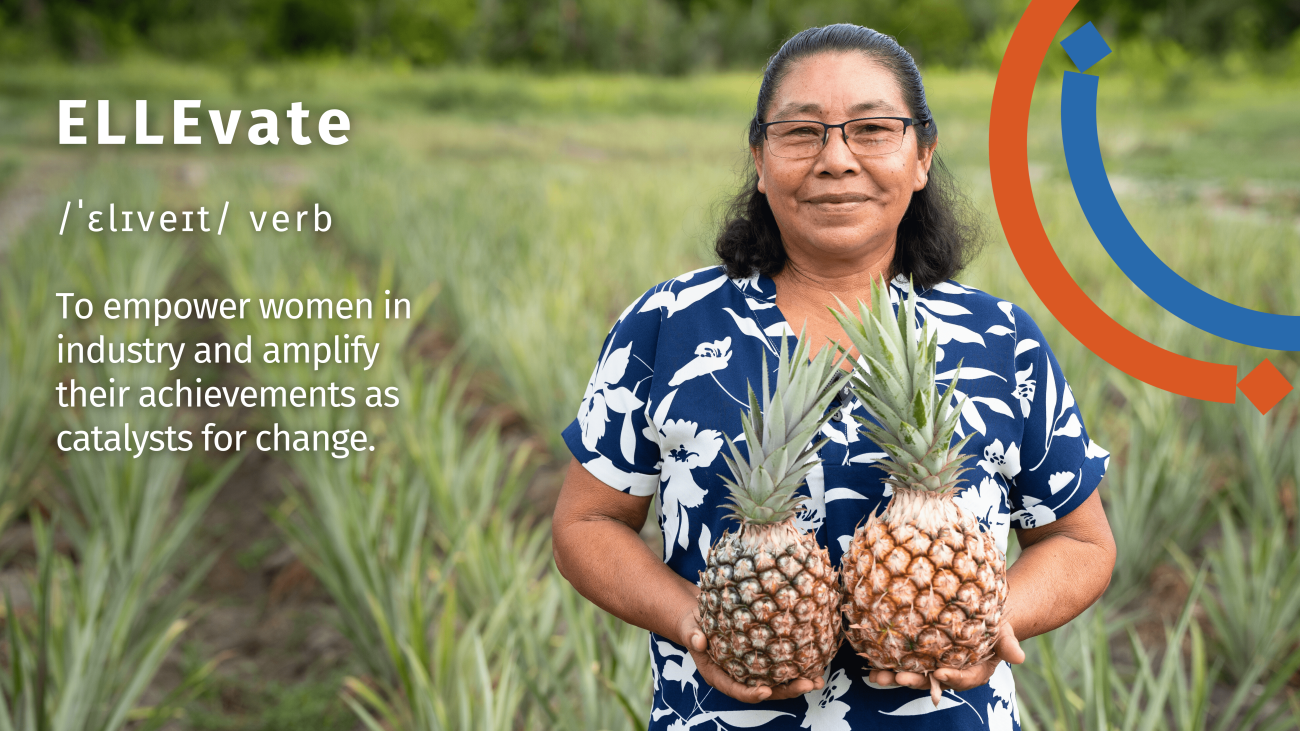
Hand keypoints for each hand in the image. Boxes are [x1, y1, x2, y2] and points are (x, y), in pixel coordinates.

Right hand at [678, 608, 824, 703]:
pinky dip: (796, 666)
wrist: (700, 617)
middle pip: (764, 690)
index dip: (751, 694)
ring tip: (818, 680)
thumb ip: (692, 636)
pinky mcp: (761, 658)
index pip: (736, 690)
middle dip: (786, 691)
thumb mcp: (689, 628)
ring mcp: (751, 669)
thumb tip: (698, 641)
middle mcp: (738, 676)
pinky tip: (815, 662)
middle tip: (807, 685)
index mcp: (719, 675)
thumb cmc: (693, 624)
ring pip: (776, 682)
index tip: (766, 691)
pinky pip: (779, 666)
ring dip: (797, 683)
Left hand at [867, 622, 1024, 705]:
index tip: (940, 672)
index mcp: (974, 670)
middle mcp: (951, 671)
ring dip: (893, 676)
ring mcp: (932, 664)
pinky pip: (902, 661)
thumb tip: (1019, 657)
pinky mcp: (918, 655)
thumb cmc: (993, 622)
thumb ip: (1008, 644)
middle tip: (899, 678)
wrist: (979, 611)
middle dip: (915, 681)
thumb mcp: (1003, 630)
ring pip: (913, 674)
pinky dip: (886, 663)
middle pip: (932, 681)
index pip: (964, 679)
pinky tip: (869, 663)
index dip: (952, 677)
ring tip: (875, 676)